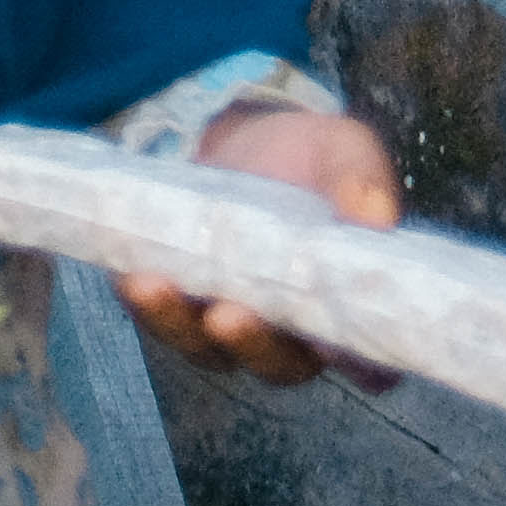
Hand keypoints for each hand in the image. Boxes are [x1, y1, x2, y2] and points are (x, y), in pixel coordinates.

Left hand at [119, 103, 402, 385]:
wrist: (247, 138)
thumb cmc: (315, 161)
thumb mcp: (346, 154)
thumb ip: (362, 183)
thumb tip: (374, 215)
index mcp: (352, 311)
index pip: (371, 364)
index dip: (359, 366)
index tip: (336, 350)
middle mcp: (295, 334)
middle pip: (279, 365)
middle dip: (253, 346)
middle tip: (230, 318)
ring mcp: (234, 323)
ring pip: (207, 349)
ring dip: (179, 325)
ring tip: (156, 288)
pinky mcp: (181, 302)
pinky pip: (158, 317)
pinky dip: (143, 303)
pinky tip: (131, 276)